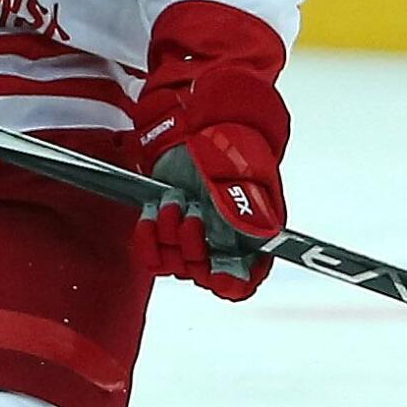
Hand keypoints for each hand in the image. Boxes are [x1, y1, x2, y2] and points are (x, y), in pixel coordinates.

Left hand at [131, 2, 290, 300]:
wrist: (204, 123)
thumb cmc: (234, 144)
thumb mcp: (243, 171)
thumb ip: (247, 204)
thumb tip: (260, 237)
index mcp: (253, 239)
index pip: (242, 283)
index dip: (229, 282)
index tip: (215, 269)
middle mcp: (223, 244)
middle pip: (202, 276)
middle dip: (191, 247)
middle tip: (189, 212)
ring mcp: (194, 237)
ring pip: (174, 265)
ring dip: (168, 237)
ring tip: (172, 203)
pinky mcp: (167, 227)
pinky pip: (151, 254)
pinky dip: (147, 239)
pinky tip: (149, 215)